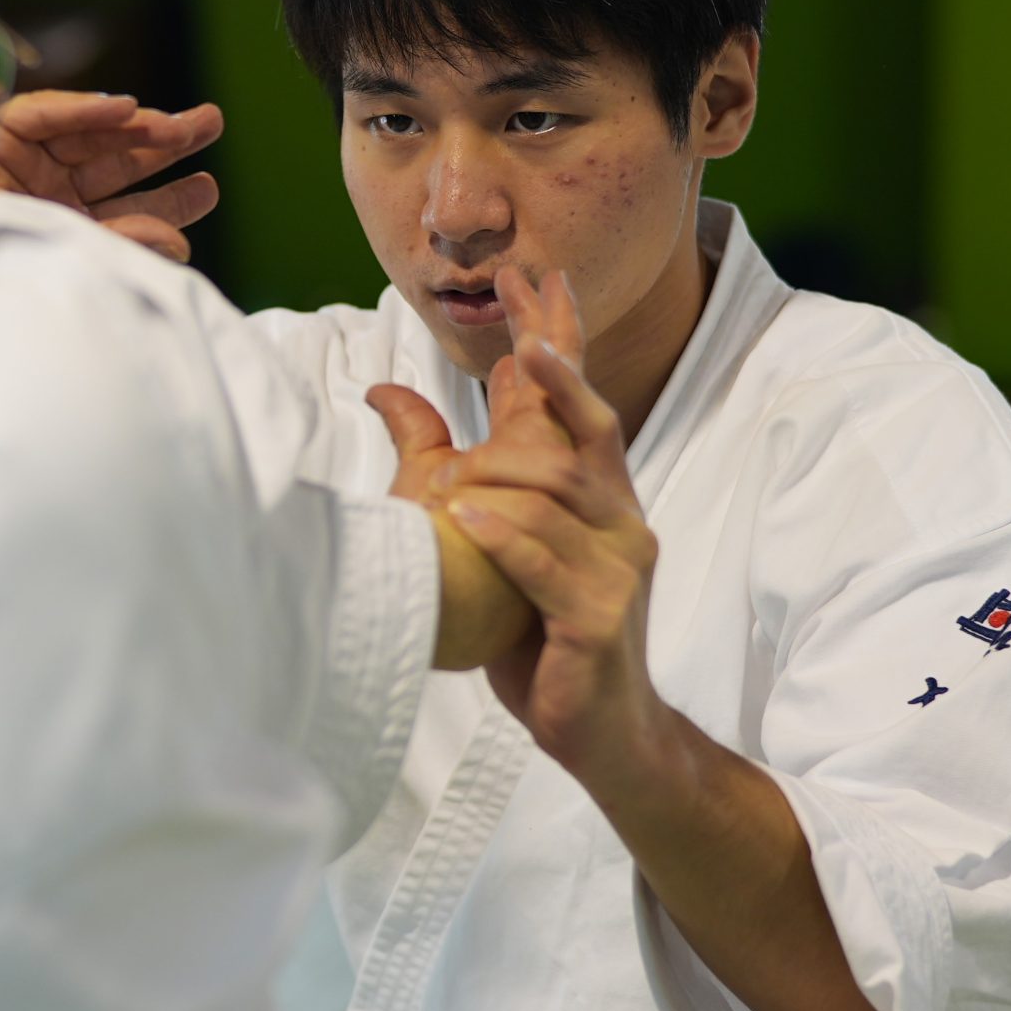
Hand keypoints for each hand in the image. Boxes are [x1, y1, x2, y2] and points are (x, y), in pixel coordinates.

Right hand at [0, 89, 223, 262]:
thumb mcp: (70, 257)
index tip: (207, 189)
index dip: (166, 201)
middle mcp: (45, 195)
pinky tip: (125, 108)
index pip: (124, 212)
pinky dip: (83, 110)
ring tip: (183, 121)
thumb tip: (180, 247)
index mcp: (63, 233)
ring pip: (90, 135)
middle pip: (114, 165)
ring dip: (137, 124)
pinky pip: (44, 115)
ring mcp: (22, 162)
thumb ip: (121, 245)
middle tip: (209, 125)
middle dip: (164, 145)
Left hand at [440, 269, 669, 784]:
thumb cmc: (545, 635)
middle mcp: (618, 520)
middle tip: (518, 338)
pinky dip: (507, 538)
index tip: (537, 278)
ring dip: (504, 474)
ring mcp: (617, 569)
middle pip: (590, 428)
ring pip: (564, 493)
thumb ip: (456, 469)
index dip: (560, 338)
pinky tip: (468, 519)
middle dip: (555, 376)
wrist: (604, 732)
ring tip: (451, 472)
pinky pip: (549, 566)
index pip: (580, 402)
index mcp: (598, 498)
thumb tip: (391, 398)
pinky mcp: (599, 619)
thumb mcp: (498, 543)